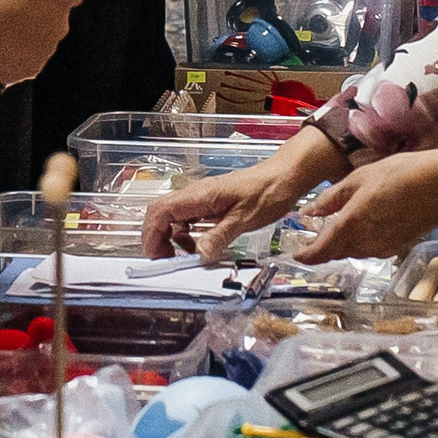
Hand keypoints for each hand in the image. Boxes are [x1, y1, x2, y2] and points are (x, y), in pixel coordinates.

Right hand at [0, 0, 85, 85]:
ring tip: (0, 22)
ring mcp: (46, 50)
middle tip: (11, 2)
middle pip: (57, 14)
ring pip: (42, 37)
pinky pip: (28, 58)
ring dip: (29, 31)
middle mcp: (61, 25)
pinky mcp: (30, 70)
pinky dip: (17, 52)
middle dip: (41, 10)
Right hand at [141, 129, 341, 262]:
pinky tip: (199, 246)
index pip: (160, 211)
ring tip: (184, 257)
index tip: (157, 257)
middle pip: (160, 213)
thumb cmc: (268, 192)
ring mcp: (203, 198)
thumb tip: (198, 257)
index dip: (152, 235)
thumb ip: (218, 237)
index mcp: (200, 195)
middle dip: (156, 237)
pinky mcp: (212, 204)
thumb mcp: (244, 219)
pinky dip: (187, 234)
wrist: (286, 176)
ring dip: (171, 237)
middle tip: (165, 261)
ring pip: (173, 216)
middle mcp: (197, 194)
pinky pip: (189, 219)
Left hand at [294, 148, 437, 262]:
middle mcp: (364, 242)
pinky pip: (370, 249)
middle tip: (315, 235)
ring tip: (340, 227)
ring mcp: (381, 247)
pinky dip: (361, 242)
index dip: (306, 255)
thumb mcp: (358, 179)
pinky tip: (364, 225)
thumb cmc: (398, 174)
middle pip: (336, 252)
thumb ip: (330, 199)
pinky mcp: (395, 247)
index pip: (321, 250)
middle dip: (323, 247)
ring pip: (353, 252)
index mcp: (350, 224)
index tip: (297, 254)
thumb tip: (308, 212)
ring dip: (343, 244)